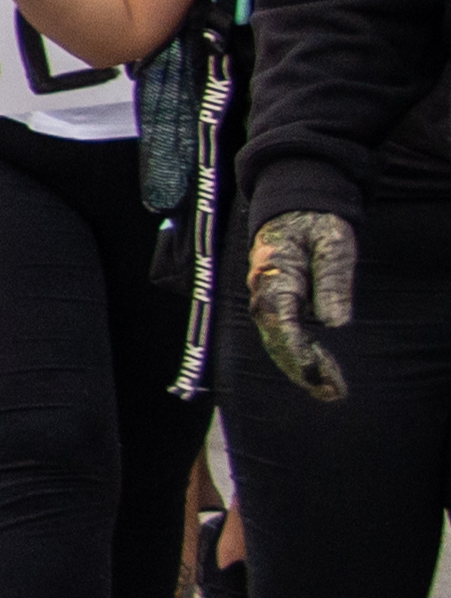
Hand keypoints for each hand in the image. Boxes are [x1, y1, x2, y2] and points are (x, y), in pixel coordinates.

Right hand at [249, 210, 355, 401]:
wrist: (293, 205)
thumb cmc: (317, 224)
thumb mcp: (333, 244)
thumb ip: (332, 280)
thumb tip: (335, 323)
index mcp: (275, 275)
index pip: (283, 322)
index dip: (299, 351)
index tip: (319, 373)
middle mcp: (263, 292)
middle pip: (276, 339)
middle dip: (302, 369)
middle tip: (333, 392)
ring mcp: (266, 299)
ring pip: (276, 342)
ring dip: (300, 368)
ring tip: (330, 390)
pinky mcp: (275, 304)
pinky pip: (281, 336)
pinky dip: (297, 356)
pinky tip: (317, 370)